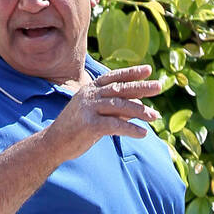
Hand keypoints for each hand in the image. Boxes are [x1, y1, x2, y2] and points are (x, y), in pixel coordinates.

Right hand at [45, 64, 161, 162]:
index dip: (131, 73)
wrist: (53, 144)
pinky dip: (130, 129)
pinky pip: (114, 125)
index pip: (114, 77)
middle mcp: (90, 95)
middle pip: (120, 88)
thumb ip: (115, 109)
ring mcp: (89, 109)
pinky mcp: (89, 125)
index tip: (149, 69)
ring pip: (120, 105)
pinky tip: (142, 133)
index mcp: (90, 89)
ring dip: (140, 111)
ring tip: (155, 116)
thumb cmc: (76, 129)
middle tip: (159, 86)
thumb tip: (139, 106)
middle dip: (141, 87)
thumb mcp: (96, 114)